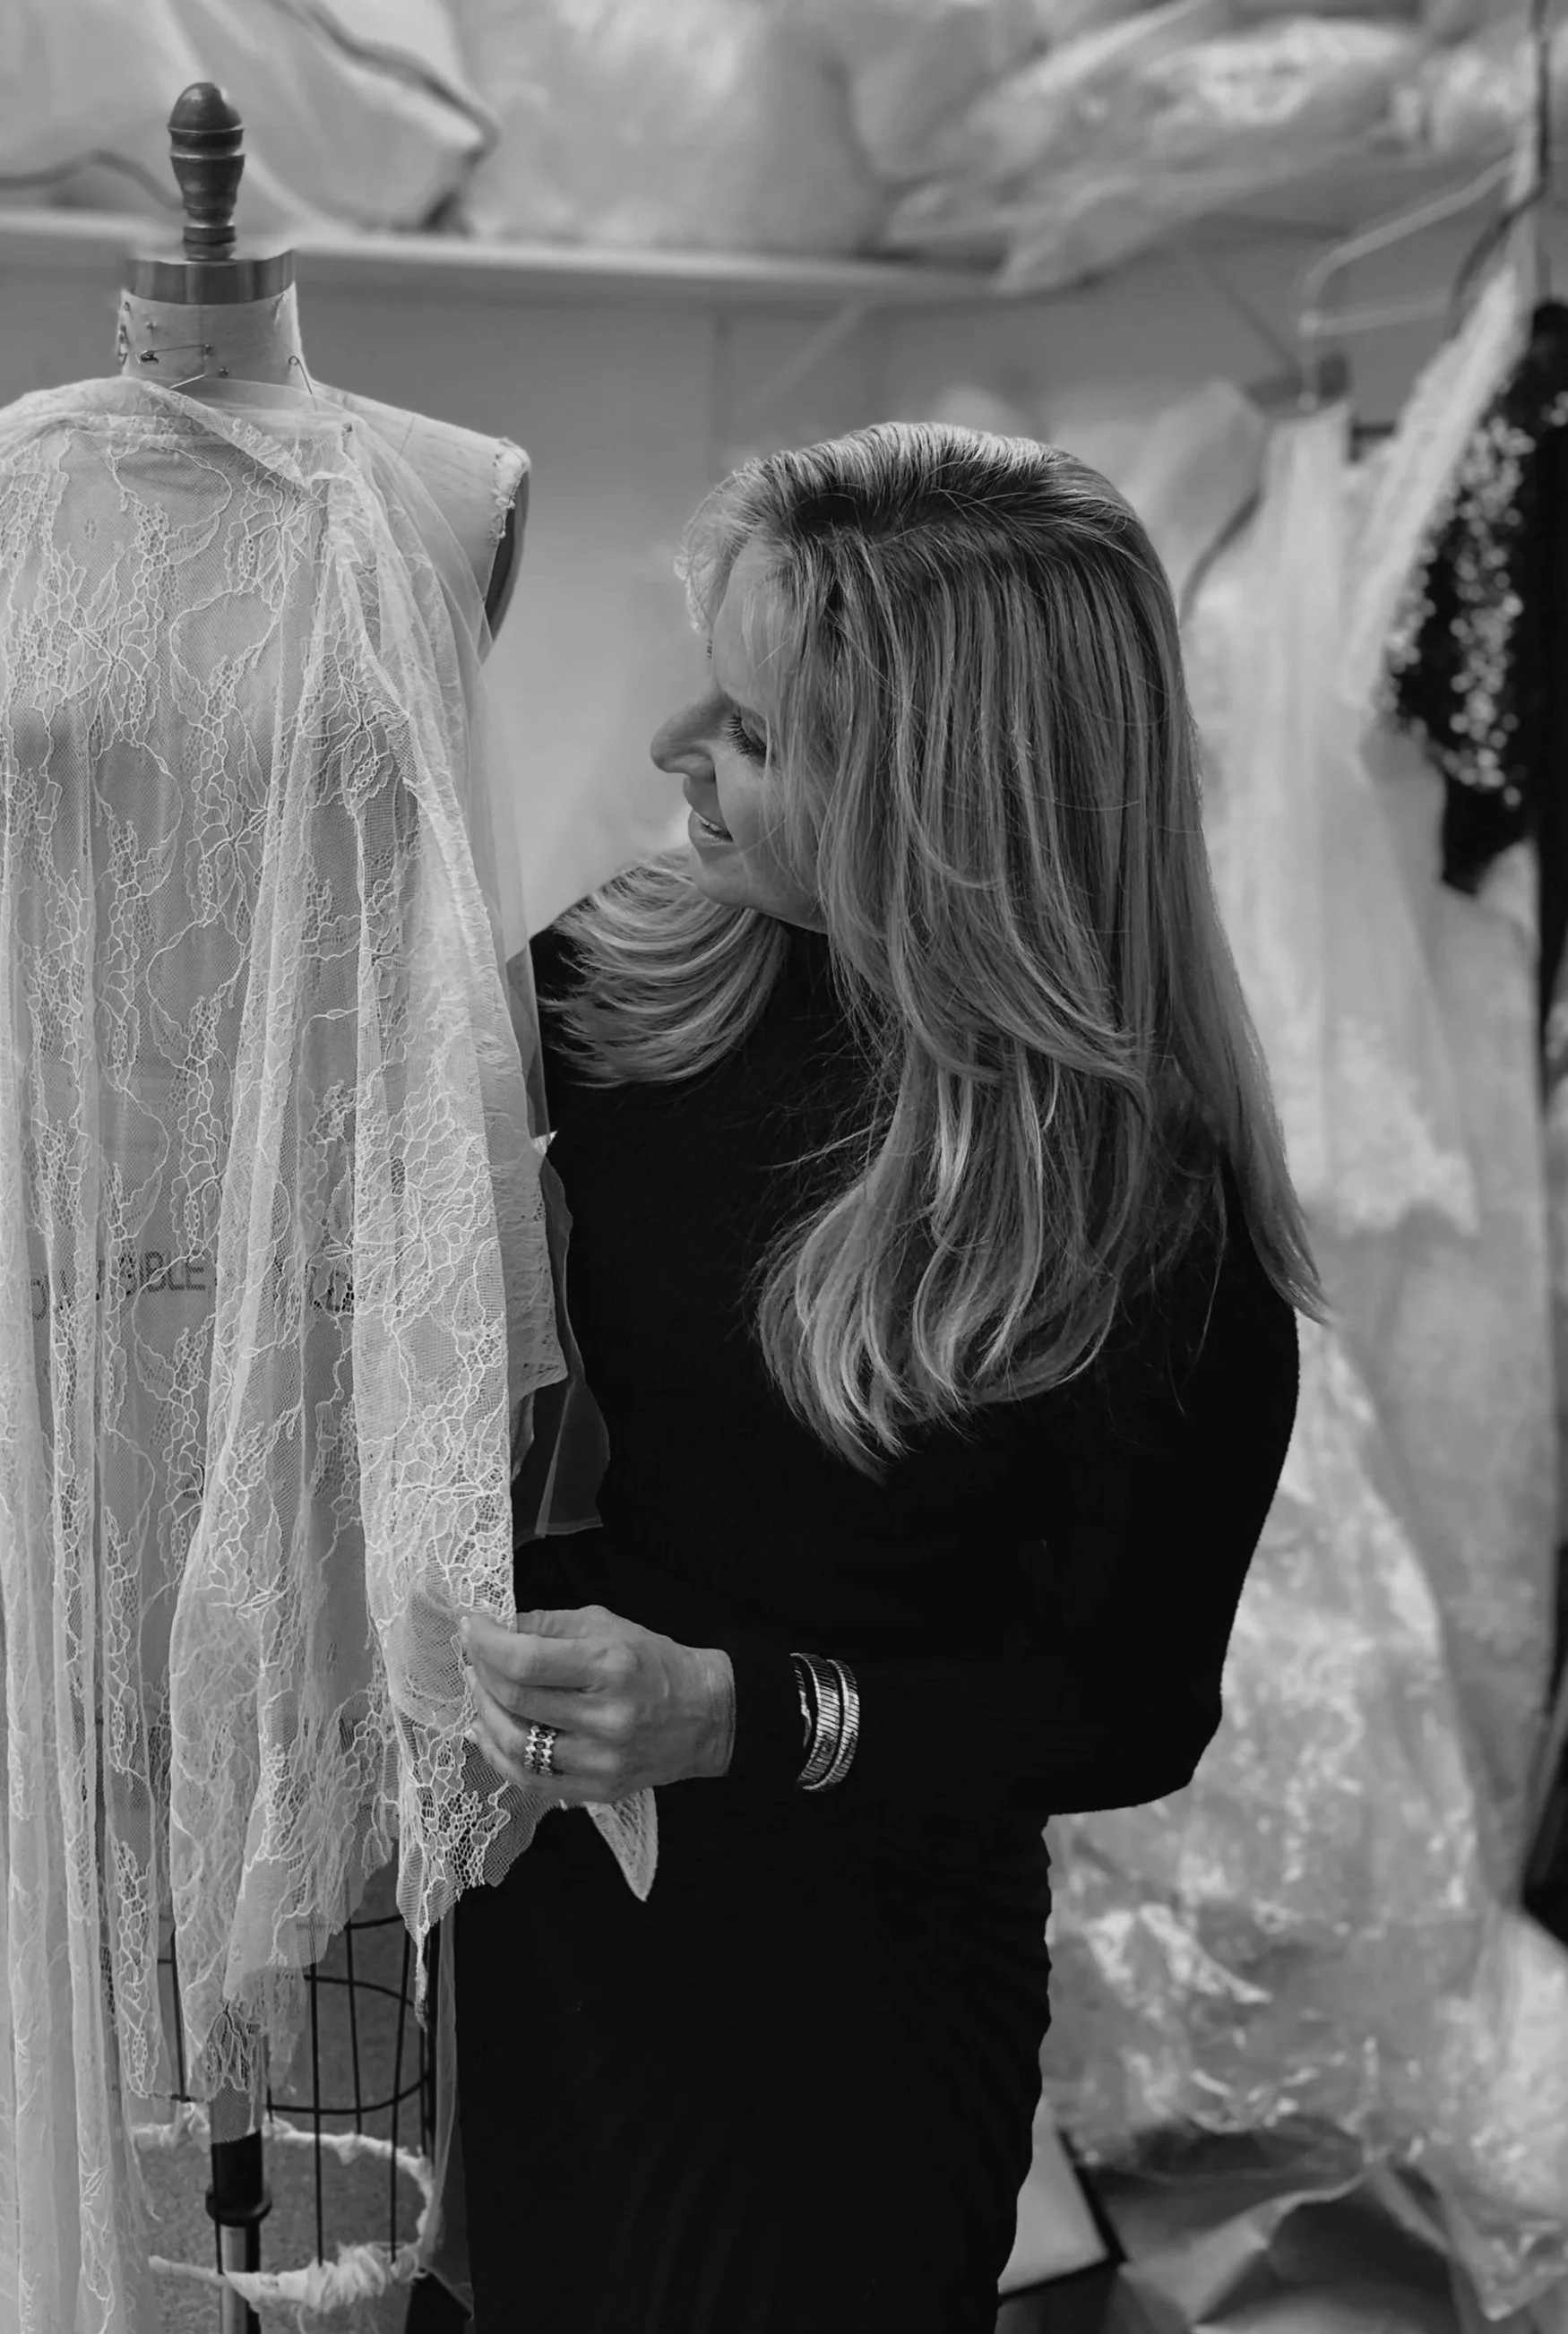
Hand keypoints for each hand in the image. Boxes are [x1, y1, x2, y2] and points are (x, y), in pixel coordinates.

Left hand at [458, 1604, 735, 1804]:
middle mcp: (606, 1717)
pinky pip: (529, 1779)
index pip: (526, 1660)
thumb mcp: (607, 1626)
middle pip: (516, 1700)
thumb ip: (549, 1625)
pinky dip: (498, 1754)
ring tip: (478, 1689)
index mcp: (610, 1666)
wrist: (705, 1715)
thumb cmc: (654, 1663)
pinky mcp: (597, 1790)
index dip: (487, 1643)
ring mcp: (601, 1761)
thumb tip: (497, 1627)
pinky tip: (486, 1731)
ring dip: (483, 1713)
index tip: (472, 1627)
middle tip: (472, 1655)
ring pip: (515, 1744)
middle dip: (481, 1673)